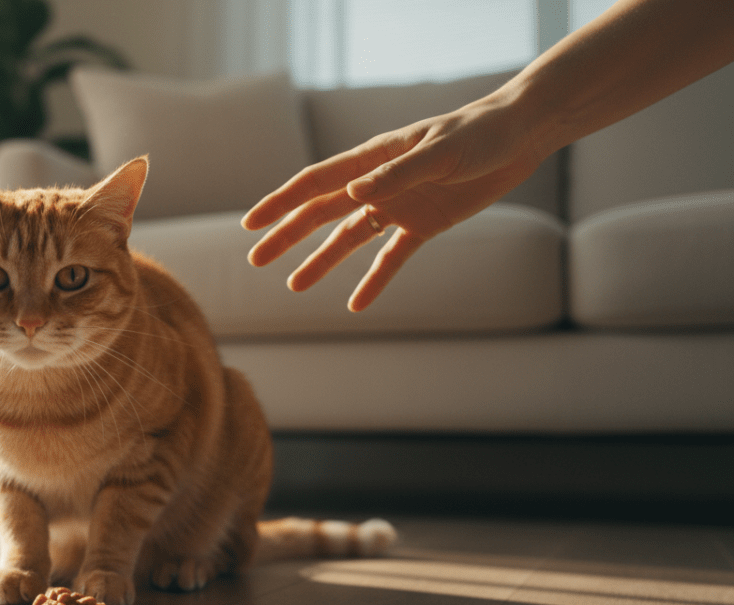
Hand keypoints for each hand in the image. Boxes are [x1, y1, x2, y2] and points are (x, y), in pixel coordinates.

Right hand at [243, 94, 546, 310]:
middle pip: (321, 213)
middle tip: (256, 258)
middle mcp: (377, 184)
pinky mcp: (423, 224)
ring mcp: (398, 205)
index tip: (252, 223)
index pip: (316, 183)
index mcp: (373, 159)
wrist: (518, 137)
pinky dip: (374, 281)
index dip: (281, 203)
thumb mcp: (439, 153)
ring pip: (349, 238)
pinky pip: (391, 258)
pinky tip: (356, 304)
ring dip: (321, 261)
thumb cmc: (478, 134)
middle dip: (287, 235)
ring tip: (294, 285)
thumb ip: (396, 175)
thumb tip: (351, 193)